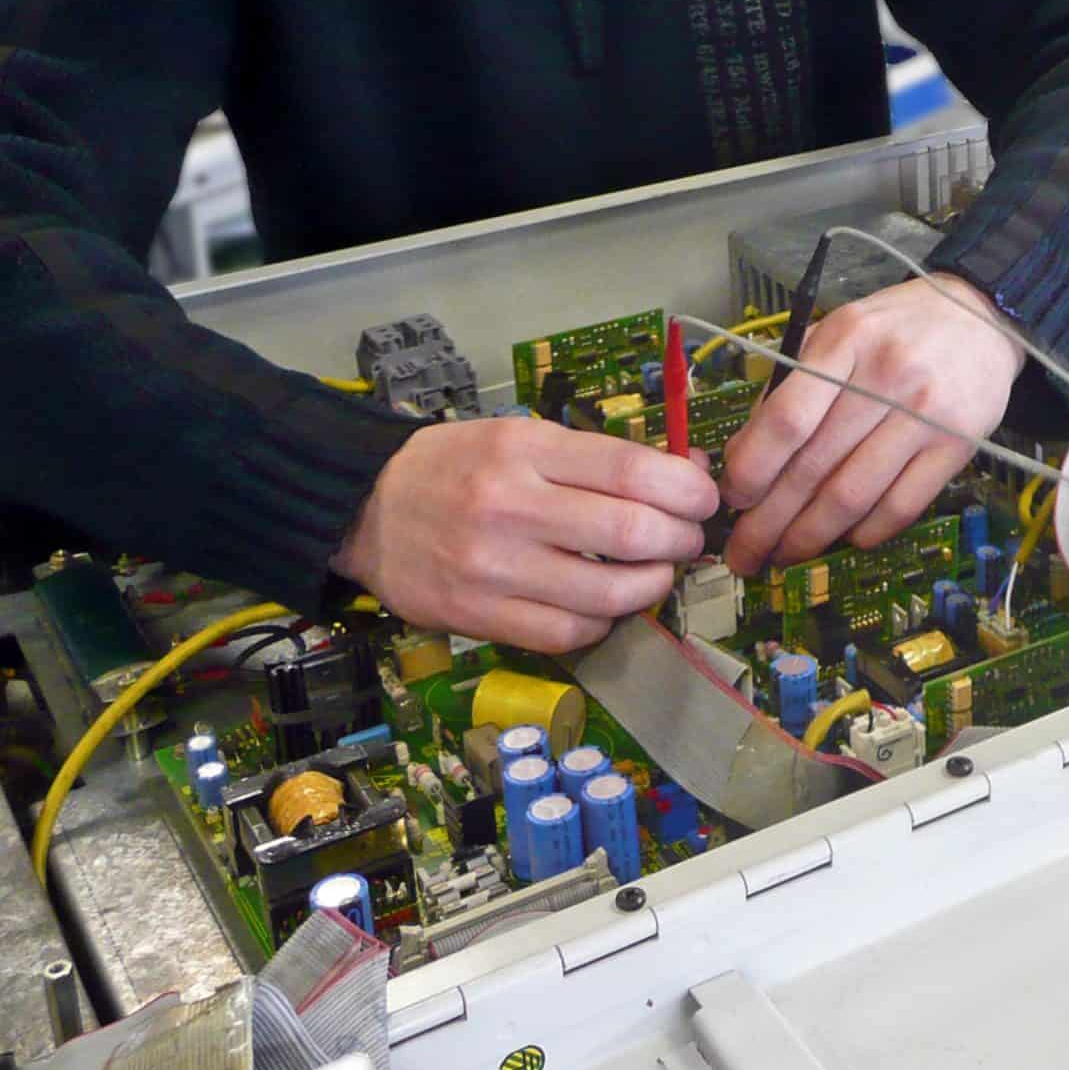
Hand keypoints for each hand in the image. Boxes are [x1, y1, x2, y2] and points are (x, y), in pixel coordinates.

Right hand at [333, 417, 716, 650]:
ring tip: (654, 573)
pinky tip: (607, 605)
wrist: (365, 508)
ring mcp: (492, 567)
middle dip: (680, 540)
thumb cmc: (456, 466)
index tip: (703, 499)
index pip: (632, 469)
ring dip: (651, 586)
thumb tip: (687, 475)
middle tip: (686, 540)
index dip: (687, 489)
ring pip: (607, 591)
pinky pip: (567, 632)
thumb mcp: (523, 437)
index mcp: (525, 448)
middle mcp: (510, 505)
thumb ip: (599, 458)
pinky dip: (603, 621)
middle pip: (630, 531)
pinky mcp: (477, 616)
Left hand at [720, 273, 1021, 575]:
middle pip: (814, 467)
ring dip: (810, 537)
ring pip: (853, 496)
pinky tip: (844, 539)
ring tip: (784, 555)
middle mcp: (886, 376)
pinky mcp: (958, 447)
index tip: (732, 498)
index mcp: (846, 341)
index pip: (788, 418)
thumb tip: (744, 455)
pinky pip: (901, 507)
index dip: (753, 468)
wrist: (982, 319)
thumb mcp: (838, 333)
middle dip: (769, 521)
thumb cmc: (896, 328)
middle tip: (744, 552)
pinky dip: (865, 533)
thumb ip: (792, 385)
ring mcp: (926, 415)